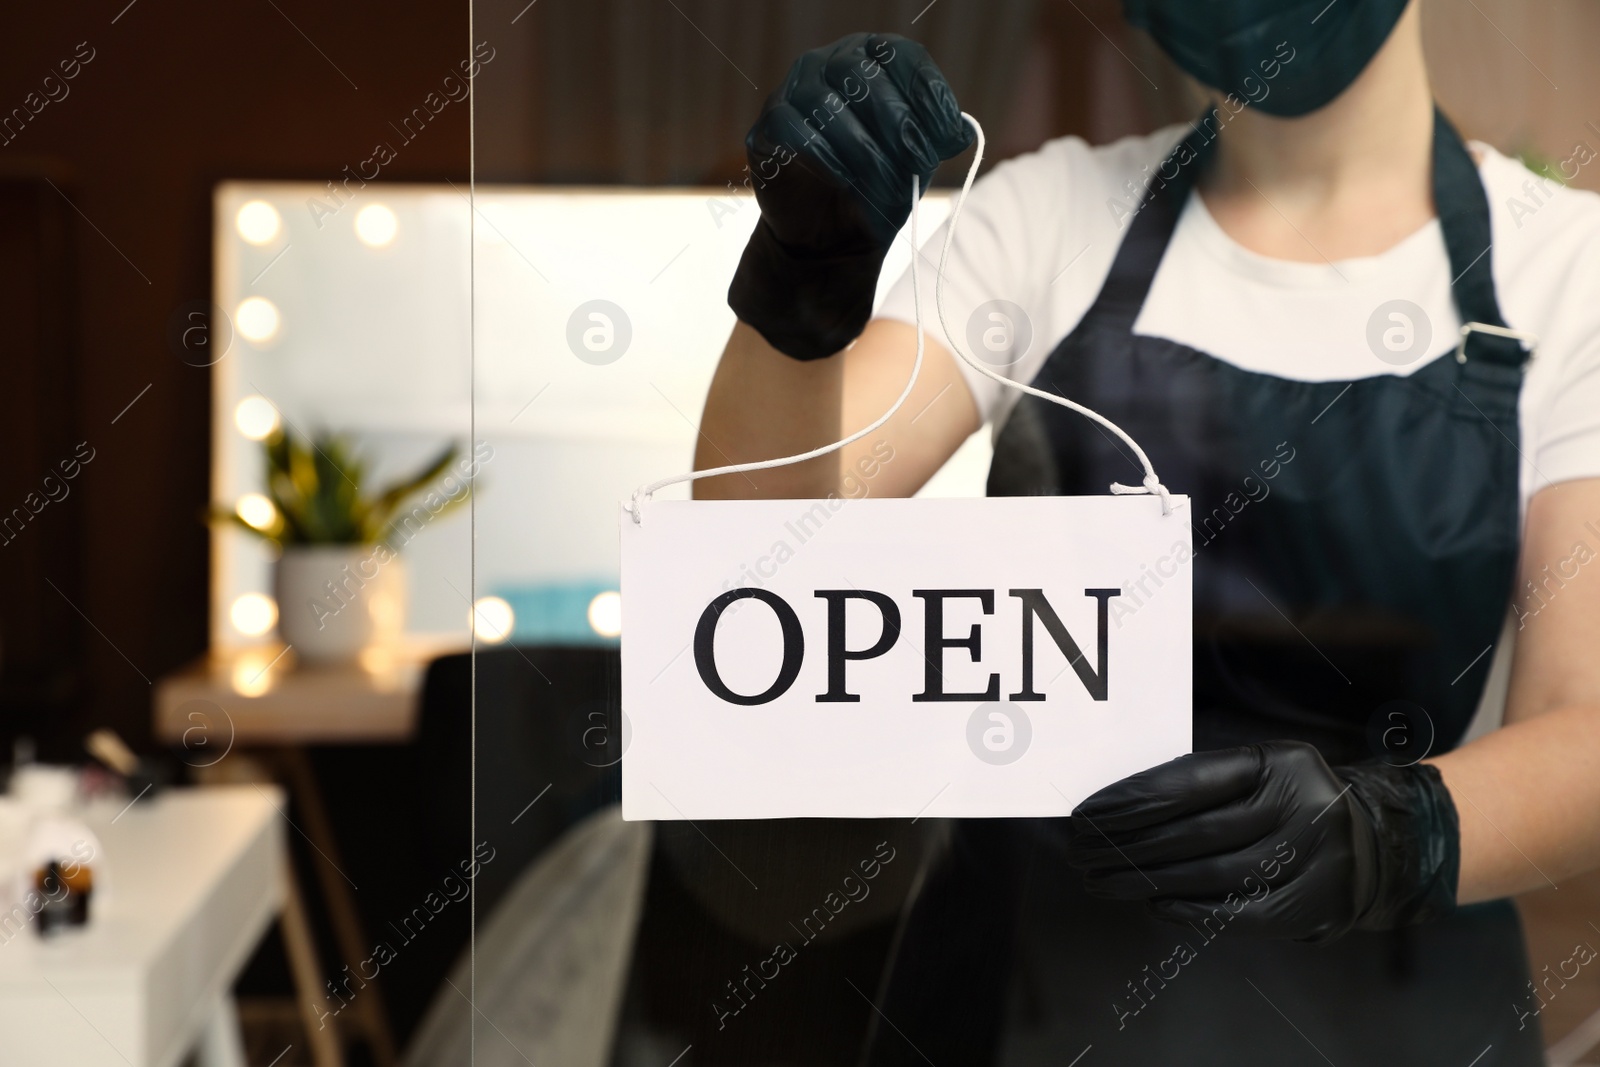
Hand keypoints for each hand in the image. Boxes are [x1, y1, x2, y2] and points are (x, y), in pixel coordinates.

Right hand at [727, 33, 972, 360]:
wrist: (830, 235)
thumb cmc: (877, 184)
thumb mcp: (918, 159)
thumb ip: (938, 137)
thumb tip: (960, 130)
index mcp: (870, 60)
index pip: (900, 55)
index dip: (927, 92)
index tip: (946, 135)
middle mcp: (828, 64)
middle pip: (862, 74)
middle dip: (899, 122)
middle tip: (920, 161)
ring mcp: (792, 92)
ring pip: (827, 104)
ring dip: (865, 149)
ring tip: (888, 186)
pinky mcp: (767, 128)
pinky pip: (792, 130)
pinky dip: (824, 156)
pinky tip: (846, 181)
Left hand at [1063, 741, 1460, 942]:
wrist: (1372, 840)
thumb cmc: (1287, 801)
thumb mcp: (1256, 773)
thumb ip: (1200, 783)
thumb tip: (1117, 808)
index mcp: (1279, 762)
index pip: (1190, 782)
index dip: (1132, 801)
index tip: (1087, 815)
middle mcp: (1303, 806)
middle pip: (1197, 831)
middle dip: (1129, 845)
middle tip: (1083, 853)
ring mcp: (1316, 858)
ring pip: (1215, 874)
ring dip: (1150, 881)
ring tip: (1105, 881)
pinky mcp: (1317, 902)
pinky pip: (1243, 912)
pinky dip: (1193, 910)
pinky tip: (1156, 904)